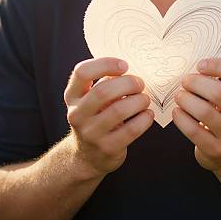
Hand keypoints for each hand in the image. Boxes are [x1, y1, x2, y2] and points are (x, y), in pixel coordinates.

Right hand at [64, 57, 153, 176]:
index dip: (105, 64)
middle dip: (128, 83)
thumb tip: (132, 69)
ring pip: (119, 110)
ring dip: (138, 101)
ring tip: (145, 99)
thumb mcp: (93, 97)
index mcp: (72, 95)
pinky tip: (148, 114)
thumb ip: (107, 81)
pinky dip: (144, 119)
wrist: (88, 155)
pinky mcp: (107, 148)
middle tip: (140, 84)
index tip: (124, 65)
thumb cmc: (96, 116)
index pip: (82, 72)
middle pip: (103, 91)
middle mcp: (76, 114)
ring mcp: (90, 133)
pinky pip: (131, 130)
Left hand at [172, 58, 220, 172]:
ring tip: (180, 96)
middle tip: (185, 81)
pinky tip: (177, 112)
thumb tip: (191, 65)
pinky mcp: (216, 150)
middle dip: (196, 83)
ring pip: (204, 111)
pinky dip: (181, 117)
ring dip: (186, 99)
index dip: (218, 65)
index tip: (200, 65)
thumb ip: (219, 82)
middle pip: (219, 92)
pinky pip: (193, 130)